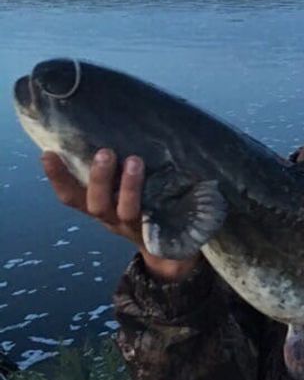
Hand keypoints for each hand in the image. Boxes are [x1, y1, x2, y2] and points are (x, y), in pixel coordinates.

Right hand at [41, 149, 198, 281]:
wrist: (169, 249)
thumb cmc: (140, 206)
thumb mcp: (122, 191)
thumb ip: (115, 171)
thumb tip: (104, 130)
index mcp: (100, 207)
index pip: (72, 196)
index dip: (58, 178)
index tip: (49, 155)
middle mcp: (113, 219)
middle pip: (98, 204)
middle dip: (99, 178)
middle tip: (105, 152)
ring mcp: (137, 227)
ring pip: (127, 210)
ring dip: (129, 186)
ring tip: (135, 161)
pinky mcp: (161, 232)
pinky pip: (159, 220)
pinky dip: (164, 200)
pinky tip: (178, 184)